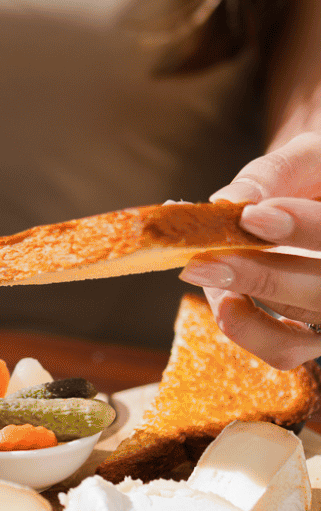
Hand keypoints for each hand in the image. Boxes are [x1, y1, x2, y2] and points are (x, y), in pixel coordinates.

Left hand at [179, 132, 320, 368]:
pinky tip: (222, 299)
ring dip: (244, 302)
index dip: (303, 228)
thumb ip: (276, 174)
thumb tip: (228, 200)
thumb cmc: (315, 175)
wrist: (319, 195)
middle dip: (262, 277)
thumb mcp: (306, 160)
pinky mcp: (315, 336)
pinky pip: (285, 350)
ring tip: (201, 270)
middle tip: (203, 261)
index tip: (251, 216)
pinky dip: (246, 329)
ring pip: (303, 331)